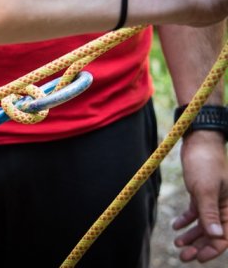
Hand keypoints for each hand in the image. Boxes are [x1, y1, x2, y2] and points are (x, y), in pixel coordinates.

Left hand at [173, 131, 227, 262]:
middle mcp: (223, 207)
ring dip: (191, 235)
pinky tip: (176, 226)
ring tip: (177, 244)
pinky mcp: (201, 194)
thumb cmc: (205, 165)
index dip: (212, 249)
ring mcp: (212, 201)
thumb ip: (209, 213)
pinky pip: (195, 212)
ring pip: (203, 225)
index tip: (197, 258)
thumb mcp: (206, 190)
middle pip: (212, 233)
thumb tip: (215, 236)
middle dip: (199, 246)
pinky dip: (186, 220)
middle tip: (183, 256)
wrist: (198, 143)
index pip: (224, 236)